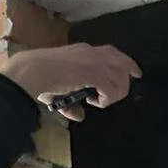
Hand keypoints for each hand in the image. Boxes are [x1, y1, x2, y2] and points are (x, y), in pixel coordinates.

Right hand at [0, 43, 141, 120]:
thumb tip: (80, 116)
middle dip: (125, 81)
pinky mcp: (93, 73)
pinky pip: (112, 89)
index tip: (136, 73)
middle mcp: (92, 53)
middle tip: (117, 96)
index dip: (126, 63)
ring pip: (120, 79)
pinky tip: (94, 102)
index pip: (112, 53)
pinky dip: (106, 100)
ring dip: (113, 95)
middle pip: (122, 63)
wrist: (32, 71)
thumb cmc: (39, 78)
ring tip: (96, 100)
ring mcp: (94, 61)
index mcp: (83, 51)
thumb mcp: (58, 89)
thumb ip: (71, 103)